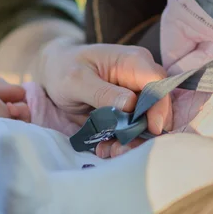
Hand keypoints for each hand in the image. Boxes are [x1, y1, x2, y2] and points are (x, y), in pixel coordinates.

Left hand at [36, 39, 172, 157]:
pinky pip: (133, 130)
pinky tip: (104, 148)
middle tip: (120, 149)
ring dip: (132, 141)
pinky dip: (121, 142)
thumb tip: (131, 104)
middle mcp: (141, 78)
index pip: (158, 84)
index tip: (150, 129)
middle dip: (143, 131)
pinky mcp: (129, 112)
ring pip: (147, 123)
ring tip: (110, 151)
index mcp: (134, 61)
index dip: (159, 107)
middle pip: (158, 107)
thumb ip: (102, 92)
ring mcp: (137, 96)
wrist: (54, 72)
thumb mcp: (76, 80)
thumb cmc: (64, 68)